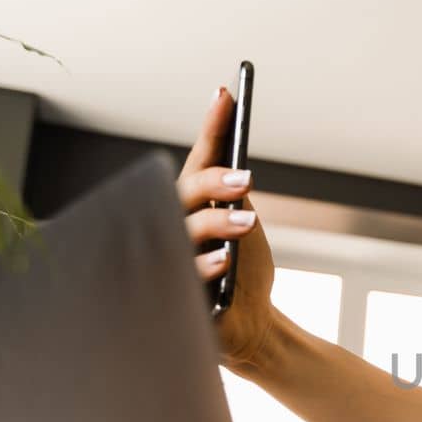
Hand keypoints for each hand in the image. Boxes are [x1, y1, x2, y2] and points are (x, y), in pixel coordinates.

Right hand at [178, 87, 277, 372]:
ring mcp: (170, 258)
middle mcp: (174, 224)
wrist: (251, 326)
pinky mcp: (175, 293)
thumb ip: (234, 196)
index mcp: (194, 202)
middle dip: (213, 181)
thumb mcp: (245, 226)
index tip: (227, 94)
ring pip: (179, 231)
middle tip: (247, 179)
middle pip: (182, 192)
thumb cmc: (244, 272)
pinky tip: (225, 261)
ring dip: (213, 223)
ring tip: (246, 222)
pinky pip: (181, 276)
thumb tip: (237, 161)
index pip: (201, 157)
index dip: (212, 126)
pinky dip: (203, 266)